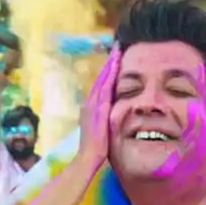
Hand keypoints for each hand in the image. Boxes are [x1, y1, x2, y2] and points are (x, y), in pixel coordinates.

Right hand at [78, 46, 119, 168]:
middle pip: (101, 78)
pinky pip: (105, 88)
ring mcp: (92, 104)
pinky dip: (109, 76)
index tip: (115, 59)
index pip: (101, 85)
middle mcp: (89, 102)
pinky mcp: (98, 107)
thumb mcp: (100, 130)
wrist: (88, 157)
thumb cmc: (95, 149)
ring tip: (117, 51)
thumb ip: (102, 120)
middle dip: (109, 62)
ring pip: (102, 80)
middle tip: (117, 48)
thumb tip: (108, 116)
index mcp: (90, 107)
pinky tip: (115, 67)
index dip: (108, 72)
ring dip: (110, 65)